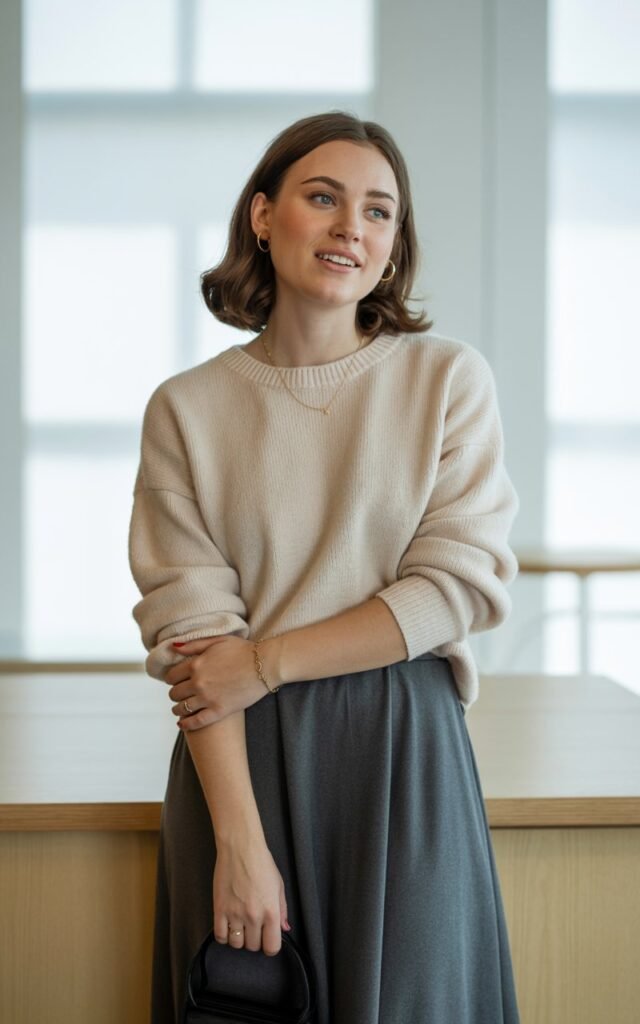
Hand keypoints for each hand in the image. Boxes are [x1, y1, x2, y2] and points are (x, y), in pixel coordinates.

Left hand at [165, 635, 269, 730]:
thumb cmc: (243, 650)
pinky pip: (196, 722)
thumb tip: (173, 648)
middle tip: (181, 694)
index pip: (171, 676)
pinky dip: (186, 724)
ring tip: (181, 709)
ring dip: (178, 709)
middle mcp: (198, 683)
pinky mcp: (219, 711)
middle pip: (174, 693)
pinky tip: (183, 724)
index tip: (176, 681)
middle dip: (176, 693)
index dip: (172, 679)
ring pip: (181, 708)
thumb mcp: (217, 641)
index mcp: (195, 664)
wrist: (265, 665)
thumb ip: (193, 645)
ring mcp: (208, 698)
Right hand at [213, 840, 290, 955]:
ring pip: (236, 944)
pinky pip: (220, 936)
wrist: (240, 849)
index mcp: (271, 912)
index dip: (270, 946)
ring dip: (239, 938)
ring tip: (240, 926)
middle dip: (254, 940)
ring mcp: (235, 914)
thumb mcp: (279, 886)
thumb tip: (284, 929)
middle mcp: (253, 916)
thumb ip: (282, 910)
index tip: (267, 940)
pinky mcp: (219, 909)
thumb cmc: (262, 864)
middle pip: (253, 946)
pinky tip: (228, 926)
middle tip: (253, 928)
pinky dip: (224, 935)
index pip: (271, 947)